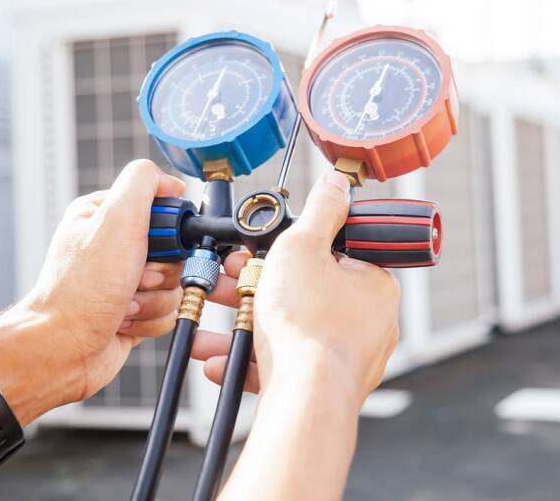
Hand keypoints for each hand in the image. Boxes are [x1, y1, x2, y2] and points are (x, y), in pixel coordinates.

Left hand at [0, 160, 185, 424]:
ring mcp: (125, 279)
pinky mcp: (135, 309)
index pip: (161, 208)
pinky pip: (168, 309)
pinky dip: (151, 318)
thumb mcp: (116, 219)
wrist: (63, 348)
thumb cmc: (81, 290)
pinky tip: (125, 320)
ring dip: (155, 298)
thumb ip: (144, 184)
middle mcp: (115, 246)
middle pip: (174, 250)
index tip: (154, 244)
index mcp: (106, 215)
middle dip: (161, 270)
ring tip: (125, 303)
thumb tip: (171, 181)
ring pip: (174, 282)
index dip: (167, 230)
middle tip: (136, 277)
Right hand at [192, 170, 399, 407]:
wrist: (303, 399)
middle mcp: (365, 321)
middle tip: (229, 280)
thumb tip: (337, 183)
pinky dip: (252, 357)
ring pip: (288, 326)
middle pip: (303, 289)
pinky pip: (284, 360)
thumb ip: (320, 211)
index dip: (290, 247)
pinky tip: (221, 359)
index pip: (331, 251)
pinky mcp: (322, 382)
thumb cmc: (308, 325)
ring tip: (212, 322)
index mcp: (371, 284)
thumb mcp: (303, 247)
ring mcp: (344, 355)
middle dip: (255, 284)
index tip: (262, 249)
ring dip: (244, 321)